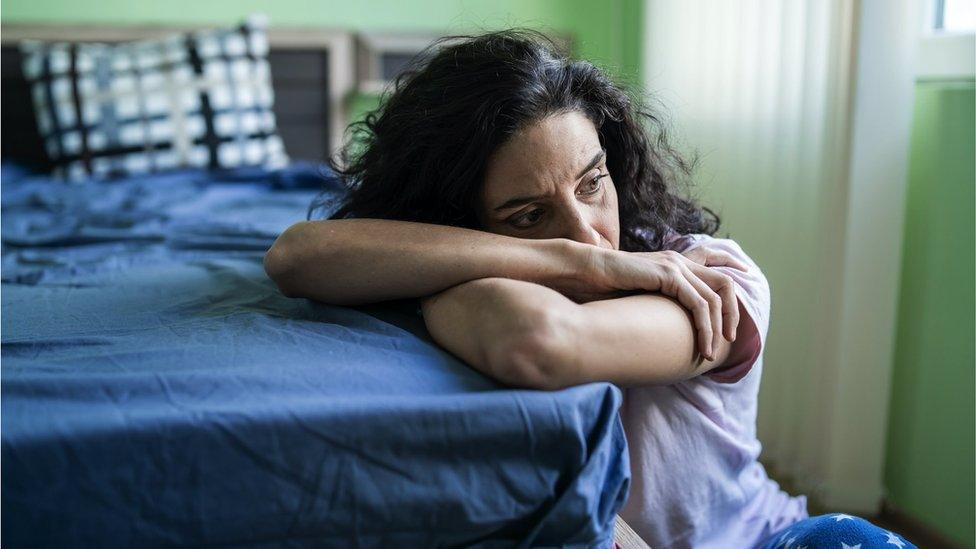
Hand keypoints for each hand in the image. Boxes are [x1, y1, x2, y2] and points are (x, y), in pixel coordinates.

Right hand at [581, 246, 740, 360]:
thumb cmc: (602, 288)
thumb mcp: (637, 297)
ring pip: (716, 298)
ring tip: (711, 351)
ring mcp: (675, 266)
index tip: (747, 288)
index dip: (734, 274)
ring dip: (718, 329)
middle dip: (734, 313)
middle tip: (730, 339)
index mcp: (673, 262)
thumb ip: (656, 305)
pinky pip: (700, 304)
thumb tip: (662, 329)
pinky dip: (706, 327)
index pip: (714, 265)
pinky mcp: (668, 275)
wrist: (583, 273)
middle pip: (725, 284)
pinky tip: (702, 345)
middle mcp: (679, 261)